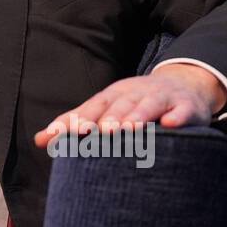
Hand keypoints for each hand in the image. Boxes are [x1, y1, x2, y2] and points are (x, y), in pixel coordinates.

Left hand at [32, 63, 226, 147]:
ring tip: (130, 129)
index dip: (78, 120)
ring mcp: (162, 98)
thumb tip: (39, 139)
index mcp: (112, 96)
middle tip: (101, 133)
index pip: (92, 107)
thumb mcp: (106, 109)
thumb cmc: (134, 104)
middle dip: (110, 117)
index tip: (63, 135)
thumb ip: (74, 124)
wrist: (182, 86)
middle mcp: (134, 94)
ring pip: (150, 105)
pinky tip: (172, 125)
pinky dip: (178, 117)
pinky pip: (183, 111)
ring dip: (140, 115)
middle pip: (120, 104)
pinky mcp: (187, 107)